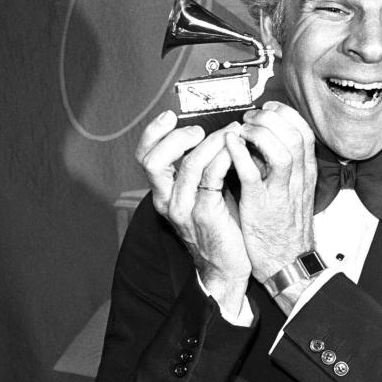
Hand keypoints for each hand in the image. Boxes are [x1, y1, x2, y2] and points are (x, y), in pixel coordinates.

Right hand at [136, 111, 250, 308]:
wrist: (228, 266)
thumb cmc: (221, 223)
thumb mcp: (204, 191)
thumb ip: (202, 165)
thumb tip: (214, 129)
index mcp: (164, 191)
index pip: (145, 156)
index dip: (153, 132)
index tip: (170, 115)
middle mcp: (168, 199)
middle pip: (153, 160)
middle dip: (176, 137)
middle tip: (200, 129)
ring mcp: (184, 209)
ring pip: (188, 165)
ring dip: (212, 142)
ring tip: (231, 133)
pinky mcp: (206, 215)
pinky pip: (211, 178)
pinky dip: (223, 158)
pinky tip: (236, 151)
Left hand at [225, 101, 316, 284]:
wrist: (288, 263)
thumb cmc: (285, 228)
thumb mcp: (293, 191)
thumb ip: (283, 167)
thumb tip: (265, 142)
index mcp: (306, 173)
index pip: (304, 131)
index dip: (284, 115)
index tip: (267, 111)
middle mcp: (298, 178)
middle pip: (295, 134)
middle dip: (270, 118)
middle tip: (250, 119)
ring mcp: (282, 191)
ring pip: (282, 149)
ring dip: (259, 133)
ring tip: (242, 131)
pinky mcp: (262, 205)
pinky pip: (252, 173)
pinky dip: (240, 154)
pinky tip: (230, 145)